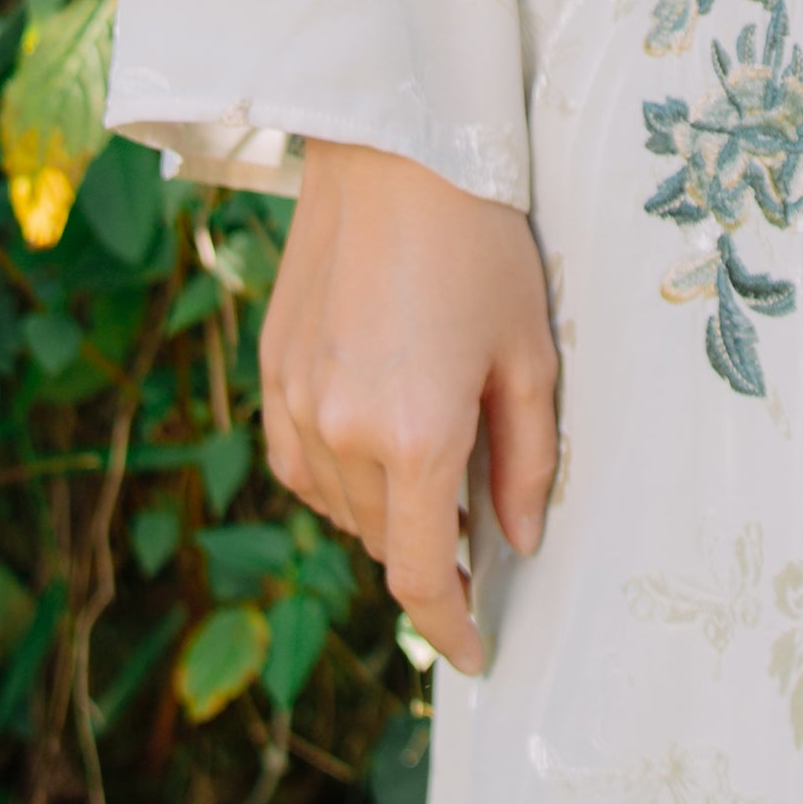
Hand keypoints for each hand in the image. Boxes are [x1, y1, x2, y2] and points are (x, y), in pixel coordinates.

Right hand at [258, 137, 557, 675]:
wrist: (394, 151)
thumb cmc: (480, 243)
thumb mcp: (529, 354)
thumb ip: (525, 460)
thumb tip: (518, 541)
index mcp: (415, 437)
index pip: (423, 576)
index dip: (450, 627)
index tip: (476, 652)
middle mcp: (343, 432)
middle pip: (384, 543)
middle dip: (432, 554)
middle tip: (479, 526)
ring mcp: (297, 401)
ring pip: (338, 507)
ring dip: (384, 512)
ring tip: (431, 464)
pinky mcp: (273, 369)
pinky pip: (299, 461)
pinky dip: (335, 475)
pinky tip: (371, 443)